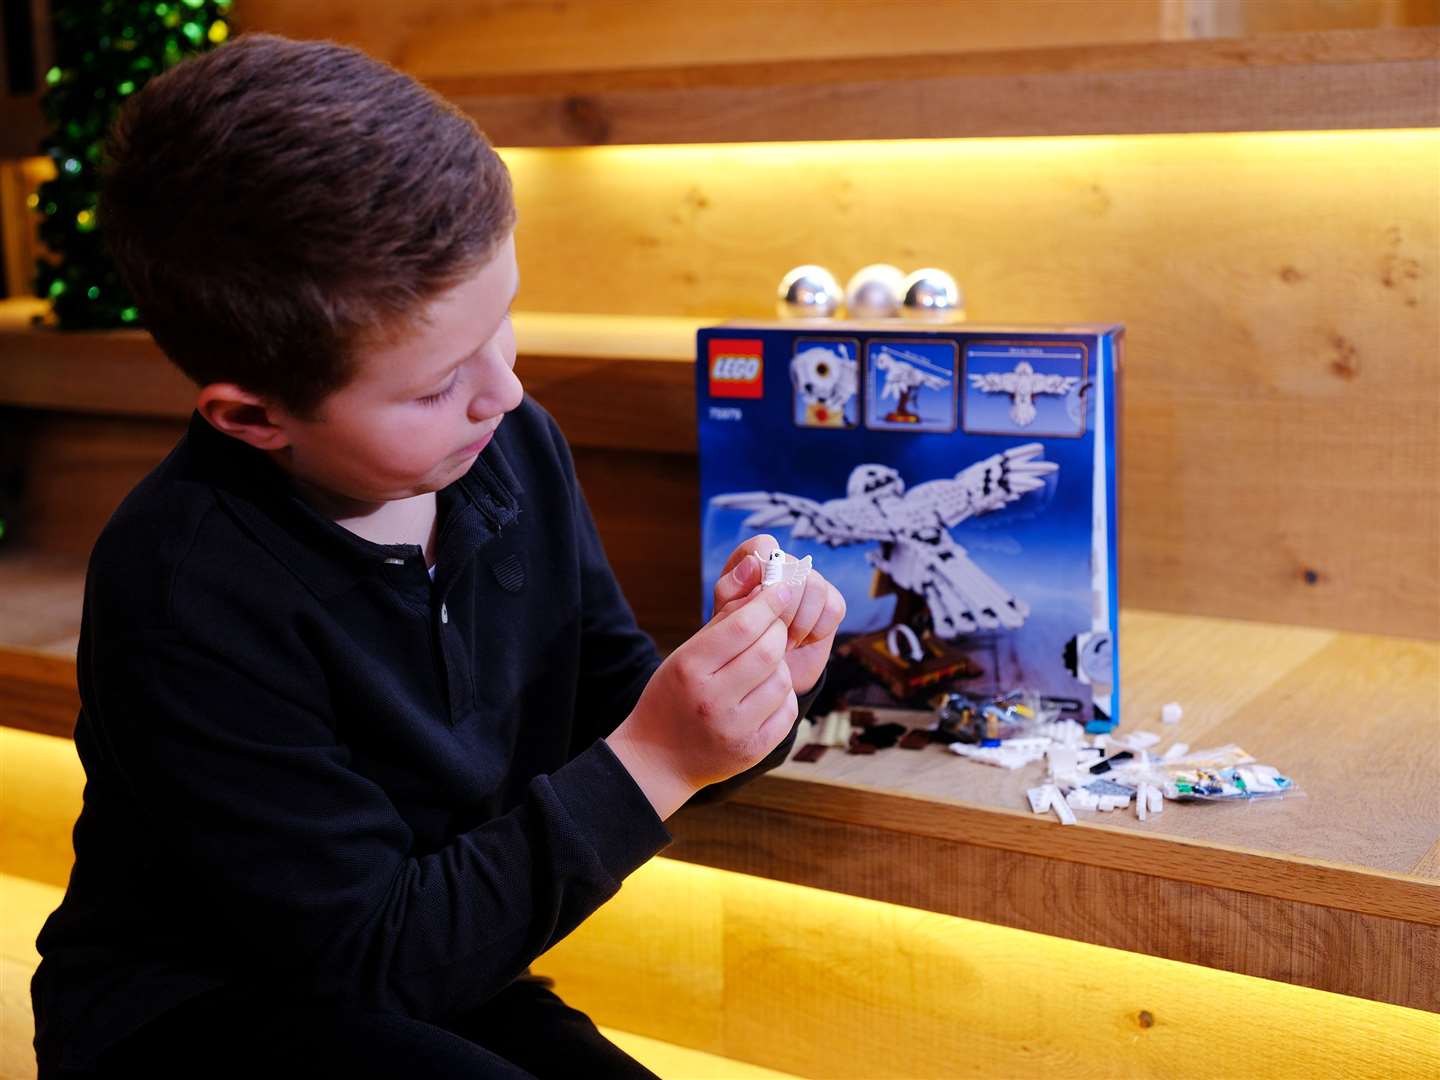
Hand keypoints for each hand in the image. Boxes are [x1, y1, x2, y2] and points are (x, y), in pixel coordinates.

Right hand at [607, 579, 801, 818]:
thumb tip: (763, 589)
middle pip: (768, 651)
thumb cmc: (673, 696)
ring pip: (782, 680)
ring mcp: (734, 729)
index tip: (782, 589)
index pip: (743, 626)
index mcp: (690, 668)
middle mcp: (712, 699)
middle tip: (775, 626)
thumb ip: (723, 623)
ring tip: (764, 665)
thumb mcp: (685, 655)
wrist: (657, 760)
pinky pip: (787, 710)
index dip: (769, 603)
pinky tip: (766, 692)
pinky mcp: (752, 750)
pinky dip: (783, 695)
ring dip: (780, 665)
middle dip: (778, 631)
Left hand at [711, 535, 845, 696]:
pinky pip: (833, 607)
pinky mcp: (831, 603)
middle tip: (769, 633)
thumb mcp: (725, 619)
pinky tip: (801, 642)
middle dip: (782, 607)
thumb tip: (752, 564)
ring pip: (816, 586)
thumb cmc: (739, 642)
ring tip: (783, 643)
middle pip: (794, 567)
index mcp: (752, 562)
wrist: (765, 675)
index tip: (758, 599)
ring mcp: (810, 583)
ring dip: (799, 621)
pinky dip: (816, 630)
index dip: (764, 570)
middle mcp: (784, 566)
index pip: (764, 544)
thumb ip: (731, 591)